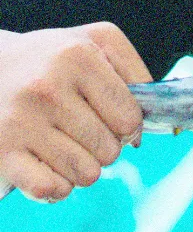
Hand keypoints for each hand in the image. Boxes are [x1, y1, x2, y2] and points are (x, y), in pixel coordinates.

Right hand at [0, 24, 150, 201]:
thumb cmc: (53, 58)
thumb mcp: (97, 43)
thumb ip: (134, 73)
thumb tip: (140, 134)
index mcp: (78, 57)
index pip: (130, 117)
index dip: (130, 126)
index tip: (114, 119)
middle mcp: (47, 88)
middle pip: (110, 149)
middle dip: (106, 145)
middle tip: (86, 131)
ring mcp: (20, 121)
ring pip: (86, 174)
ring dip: (84, 167)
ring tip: (68, 146)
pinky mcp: (1, 151)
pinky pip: (50, 189)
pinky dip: (57, 186)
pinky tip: (49, 165)